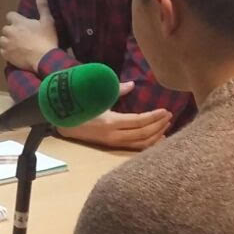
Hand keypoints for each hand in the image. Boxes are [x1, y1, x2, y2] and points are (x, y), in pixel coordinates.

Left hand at [0, 0, 59, 72]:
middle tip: (22, 36)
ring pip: (2, 40)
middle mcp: (9, 31)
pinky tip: (16, 53)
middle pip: (6, 28)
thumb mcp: (47, 20)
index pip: (10, 15)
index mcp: (18, 22)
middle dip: (12, 31)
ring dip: (8, 41)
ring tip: (18, 45)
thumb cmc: (47, 39)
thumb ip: (42, 5)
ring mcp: (6, 44)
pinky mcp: (6, 55)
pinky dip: (8, 52)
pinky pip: (3, 51)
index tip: (22, 24)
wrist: (44, 58)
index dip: (15, 19)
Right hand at [56, 82, 172, 150]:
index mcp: (110, 122)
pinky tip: (158, 138)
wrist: (64, 124)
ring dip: (156, 135)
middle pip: (143, 134)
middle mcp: (114, 136)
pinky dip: (149, 144)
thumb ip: (116, 90)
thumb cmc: (81, 107)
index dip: (154, 117)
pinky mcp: (113, 146)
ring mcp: (113, 143)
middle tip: (169, 116)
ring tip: (166, 125)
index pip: (139, 121)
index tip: (165, 110)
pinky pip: (135, 148)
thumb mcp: (97, 97)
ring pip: (141, 143)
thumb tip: (132, 85)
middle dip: (159, 125)